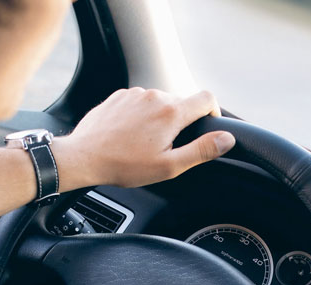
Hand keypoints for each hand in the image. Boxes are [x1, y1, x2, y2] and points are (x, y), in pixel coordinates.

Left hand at [55, 88, 235, 190]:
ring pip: (158, 103)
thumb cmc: (123, 165)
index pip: (207, 98)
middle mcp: (155, 95)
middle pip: (181, 102)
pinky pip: (138, 102)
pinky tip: (128, 136)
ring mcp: (135, 93)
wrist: (84, 157)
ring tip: (143, 144)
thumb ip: (201, 151)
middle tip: (165, 148)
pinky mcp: (119, 96)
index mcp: (171, 112)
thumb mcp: (168, 166)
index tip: (207, 126)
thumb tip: (226, 139)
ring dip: (158, 119)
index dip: (213, 112)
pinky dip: (139, 116)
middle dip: (179, 123)